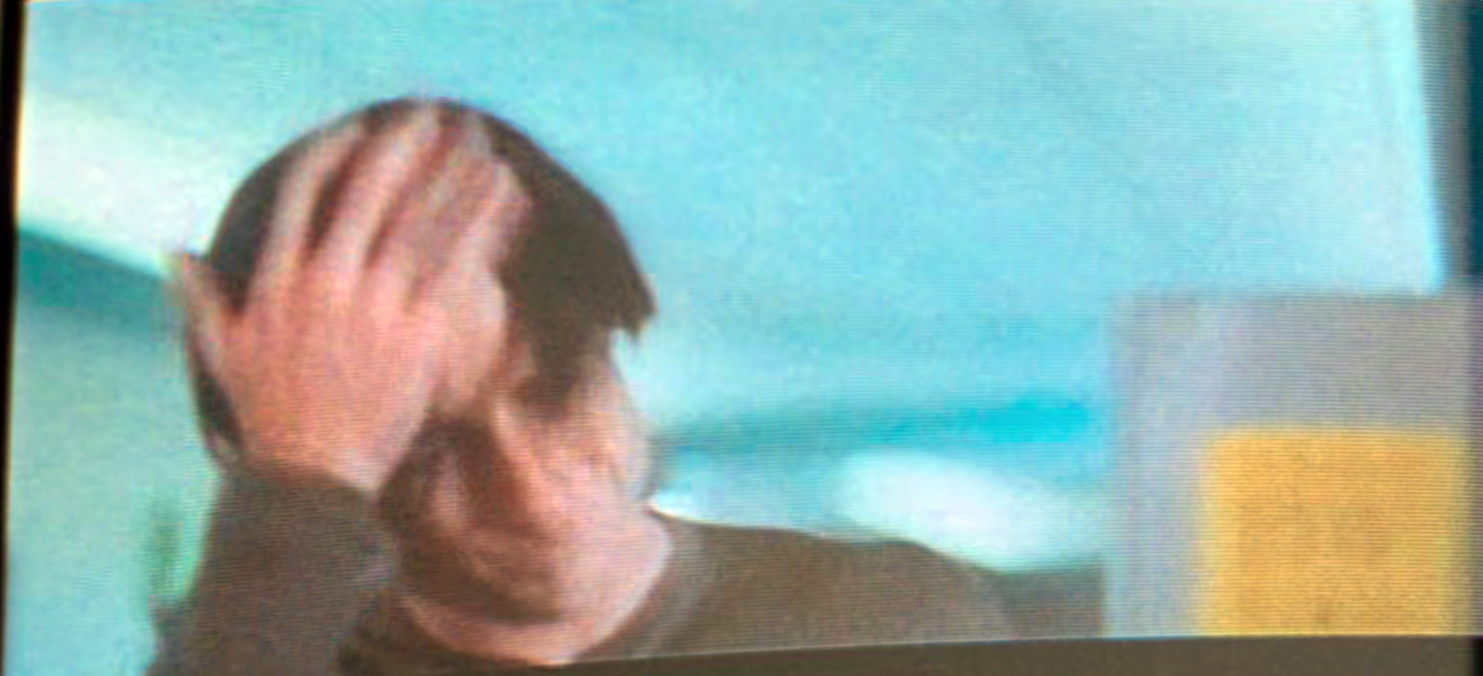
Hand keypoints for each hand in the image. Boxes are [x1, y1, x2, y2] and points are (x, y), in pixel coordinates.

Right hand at [177, 107, 526, 496]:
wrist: (313, 479)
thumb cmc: (270, 419)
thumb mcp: (224, 354)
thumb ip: (201, 299)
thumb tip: (175, 253)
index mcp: (278, 279)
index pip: (304, 193)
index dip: (335, 156)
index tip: (358, 132)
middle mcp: (324, 282)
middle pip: (370, 192)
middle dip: (403, 149)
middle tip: (431, 120)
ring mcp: (373, 304)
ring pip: (420, 219)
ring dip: (452, 175)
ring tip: (479, 146)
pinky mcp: (417, 331)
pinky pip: (457, 263)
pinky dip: (481, 224)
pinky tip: (504, 199)